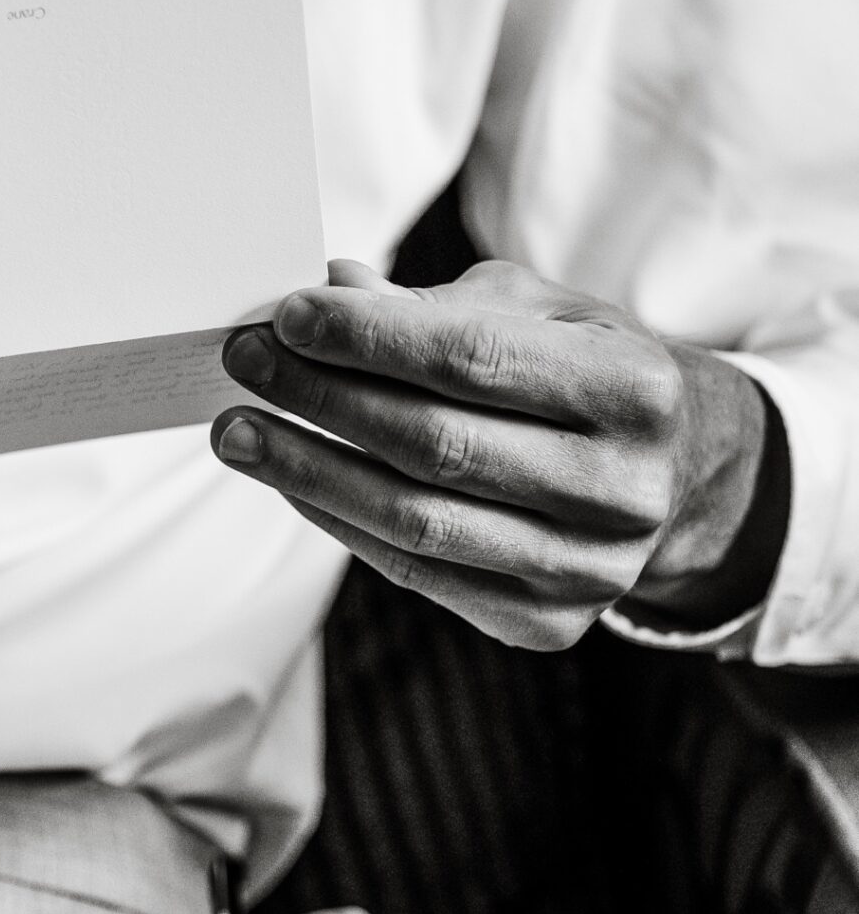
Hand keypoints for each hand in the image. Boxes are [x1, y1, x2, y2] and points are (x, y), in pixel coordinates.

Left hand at [211, 258, 785, 649]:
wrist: (675, 477)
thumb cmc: (587, 376)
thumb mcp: (540, 314)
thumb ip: (437, 308)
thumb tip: (330, 290)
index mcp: (636, 390)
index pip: (473, 359)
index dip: (368, 338)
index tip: (287, 316)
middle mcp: (623, 491)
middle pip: (435, 445)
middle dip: (321, 399)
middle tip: (244, 364)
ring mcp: (588, 570)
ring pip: (417, 521)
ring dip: (308, 472)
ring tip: (239, 432)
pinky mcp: (545, 623)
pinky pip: (417, 573)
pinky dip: (340, 522)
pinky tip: (292, 481)